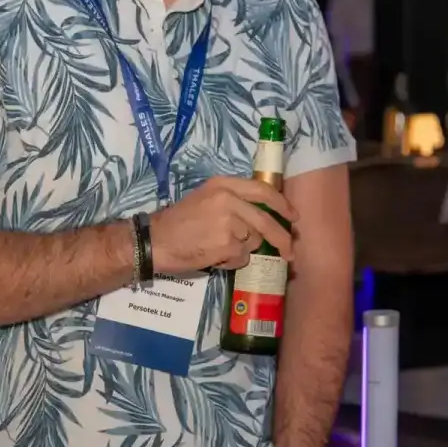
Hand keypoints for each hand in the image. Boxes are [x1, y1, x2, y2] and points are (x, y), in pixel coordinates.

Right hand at [149, 176, 295, 274]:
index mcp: (223, 185)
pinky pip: (241, 257)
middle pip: (266, 220)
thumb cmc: (177, 222)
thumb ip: (232, 201)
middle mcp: (228, 200)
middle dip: (282, 239)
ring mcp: (229, 222)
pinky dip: (232, 261)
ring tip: (218, 247)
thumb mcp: (205, 199)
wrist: (155, 241)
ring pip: (253, 241)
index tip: (293, 216)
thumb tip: (262, 216)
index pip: (262, 190)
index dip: (282, 205)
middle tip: (289, 251)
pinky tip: (213, 256)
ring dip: (242, 249)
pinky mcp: (226, 244)